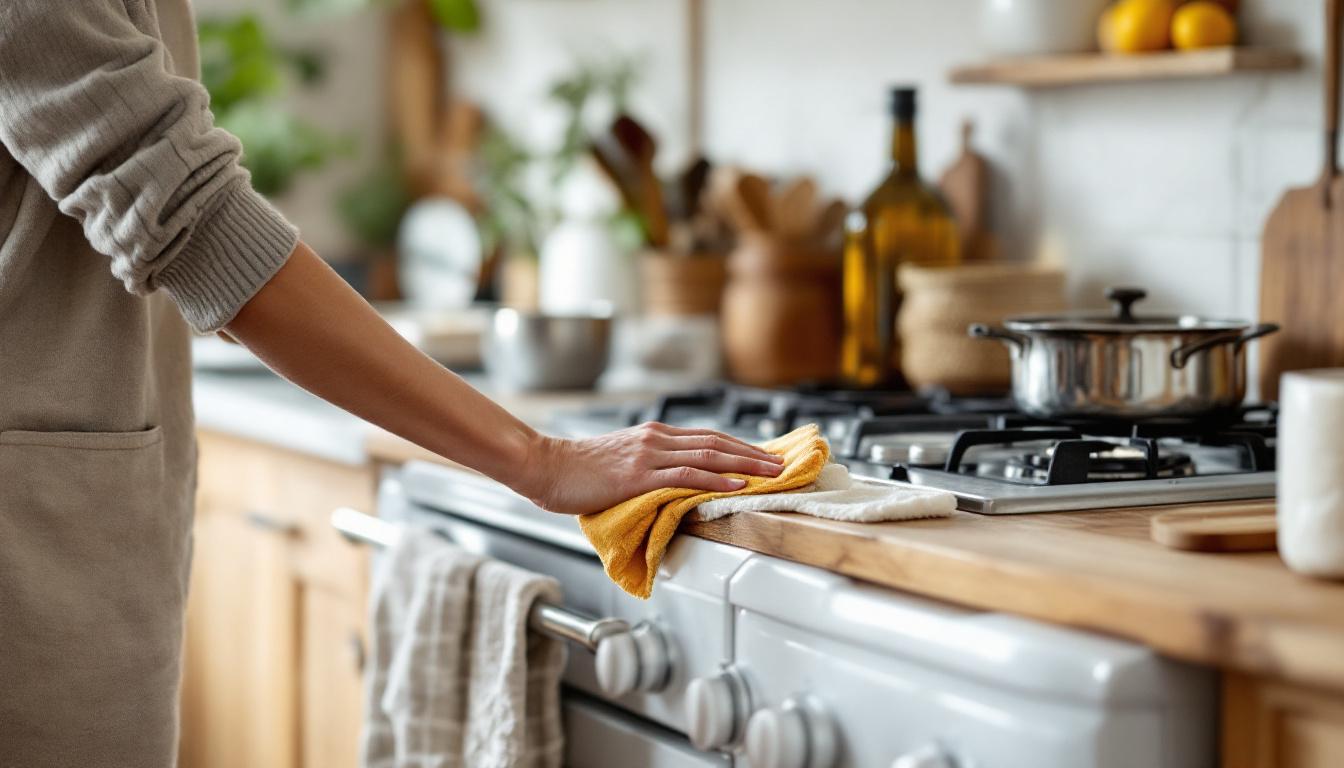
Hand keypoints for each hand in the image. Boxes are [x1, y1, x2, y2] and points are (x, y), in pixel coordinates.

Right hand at [519, 422, 785, 514]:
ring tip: (772, 473)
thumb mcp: (619, 462)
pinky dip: (716, 479)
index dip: (739, 446)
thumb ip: (648, 468)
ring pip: (709, 455)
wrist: (545, 466)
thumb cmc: (576, 471)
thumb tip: (671, 484)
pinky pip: (686, 475)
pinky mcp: (639, 474)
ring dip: (746, 464)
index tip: (764, 456)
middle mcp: (656, 439)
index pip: (707, 437)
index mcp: (653, 436)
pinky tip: (737, 484)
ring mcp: (649, 455)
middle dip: (754, 453)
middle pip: (717, 442)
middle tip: (783, 463)